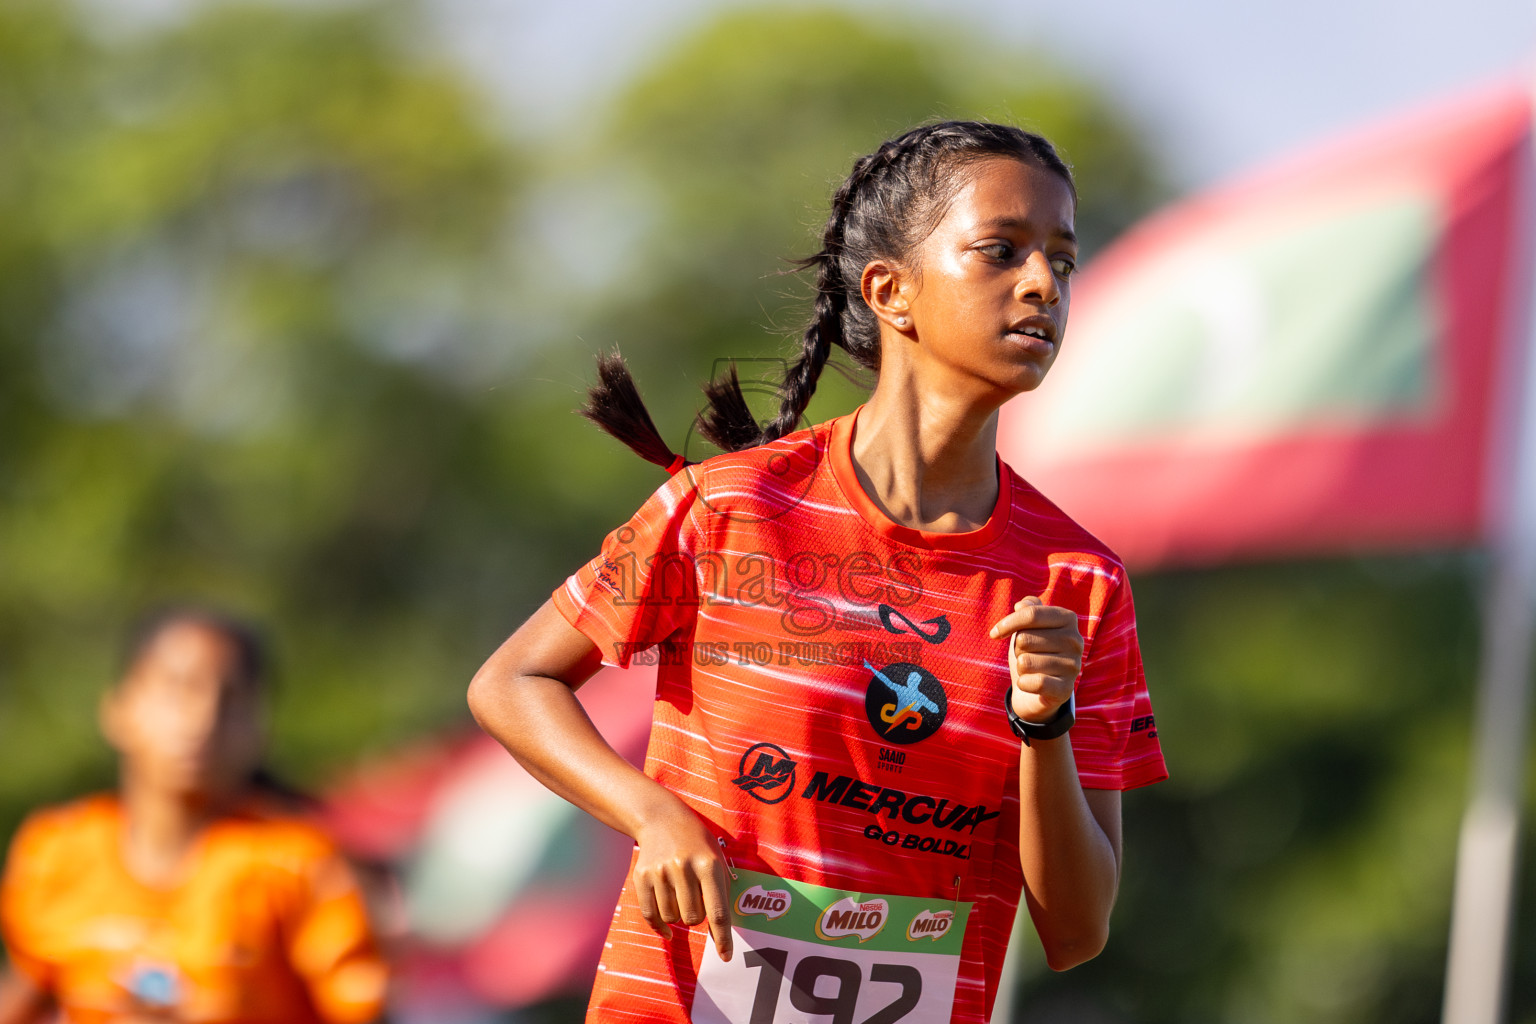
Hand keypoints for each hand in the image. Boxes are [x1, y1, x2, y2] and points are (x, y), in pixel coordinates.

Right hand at [631, 803, 733, 959]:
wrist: (662, 818)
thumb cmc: (697, 843)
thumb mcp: (717, 859)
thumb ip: (721, 892)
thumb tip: (720, 932)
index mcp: (709, 865)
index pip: (718, 912)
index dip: (723, 938)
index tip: (726, 956)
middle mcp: (684, 868)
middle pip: (693, 918)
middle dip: (697, 916)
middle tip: (695, 897)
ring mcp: (660, 872)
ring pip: (672, 919)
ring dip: (678, 915)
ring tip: (680, 895)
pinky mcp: (642, 877)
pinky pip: (651, 915)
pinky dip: (660, 926)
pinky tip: (666, 928)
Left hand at [989, 596, 1082, 723]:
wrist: (1038, 690)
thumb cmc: (1033, 650)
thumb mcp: (1028, 626)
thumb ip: (1027, 609)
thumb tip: (1022, 605)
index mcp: (1068, 618)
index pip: (1031, 614)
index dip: (1007, 623)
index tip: (994, 634)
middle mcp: (1075, 641)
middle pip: (1024, 639)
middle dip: (1017, 649)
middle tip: (1027, 655)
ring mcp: (1073, 666)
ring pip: (1025, 661)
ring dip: (1020, 667)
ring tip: (1032, 669)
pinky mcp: (1066, 689)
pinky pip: (1031, 682)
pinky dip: (1023, 683)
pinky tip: (1030, 684)